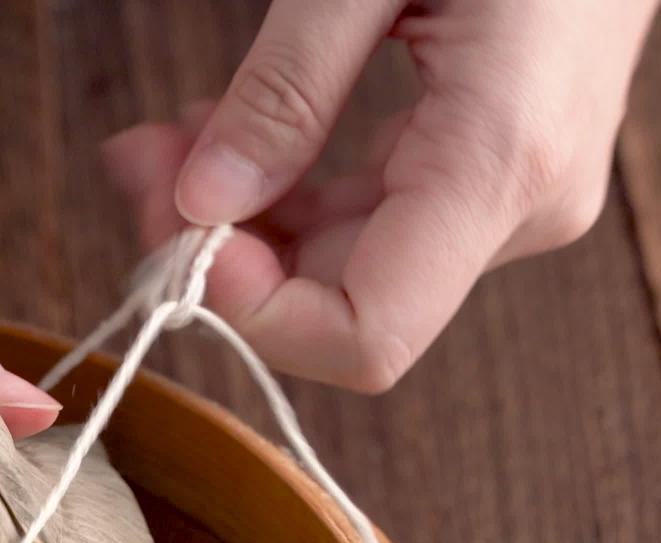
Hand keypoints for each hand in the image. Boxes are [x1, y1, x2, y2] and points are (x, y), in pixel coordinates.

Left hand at [103, 0, 659, 391]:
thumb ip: (285, 89)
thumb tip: (202, 204)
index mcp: (499, 161)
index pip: (366, 335)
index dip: (255, 313)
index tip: (180, 236)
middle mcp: (520, 204)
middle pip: (337, 301)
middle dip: (219, 249)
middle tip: (139, 163)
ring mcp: (514, 195)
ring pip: (342, 265)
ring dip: (242, 219)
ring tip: (167, 139)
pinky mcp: (494, 170)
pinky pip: (372, 219)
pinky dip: (289, 193)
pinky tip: (231, 135)